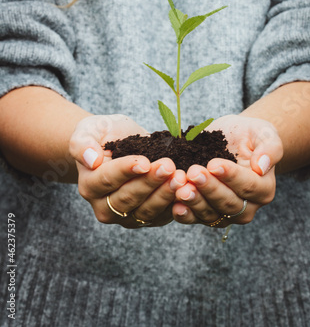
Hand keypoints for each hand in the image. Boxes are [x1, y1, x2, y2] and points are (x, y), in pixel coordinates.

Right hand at [69, 114, 186, 226]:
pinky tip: (188, 190)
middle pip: (128, 198)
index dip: (126, 171)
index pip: (107, 180)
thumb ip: (82, 143)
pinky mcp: (146, 218)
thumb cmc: (103, 134)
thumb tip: (91, 160)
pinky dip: (175, 205)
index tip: (144, 161)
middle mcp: (104, 207)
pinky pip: (162, 216)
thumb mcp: (89, 129)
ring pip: (146, 211)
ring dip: (165, 194)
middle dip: (150, 182)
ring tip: (181, 177)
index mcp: (89, 185)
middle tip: (169, 166)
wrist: (120, 143)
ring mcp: (126, 216)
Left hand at [172, 115, 282, 226]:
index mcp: (264, 189)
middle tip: (193, 173)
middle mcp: (247, 207)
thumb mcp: (264, 133)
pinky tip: (174, 205)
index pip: (248, 186)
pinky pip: (195, 218)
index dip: (231, 176)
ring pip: (210, 214)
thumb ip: (269, 148)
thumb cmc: (249, 134)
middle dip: (209, 188)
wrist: (230, 139)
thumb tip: (262, 166)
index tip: (214, 164)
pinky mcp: (206, 213)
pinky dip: (184, 214)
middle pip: (228, 203)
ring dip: (195, 202)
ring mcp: (225, 214)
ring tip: (181, 188)